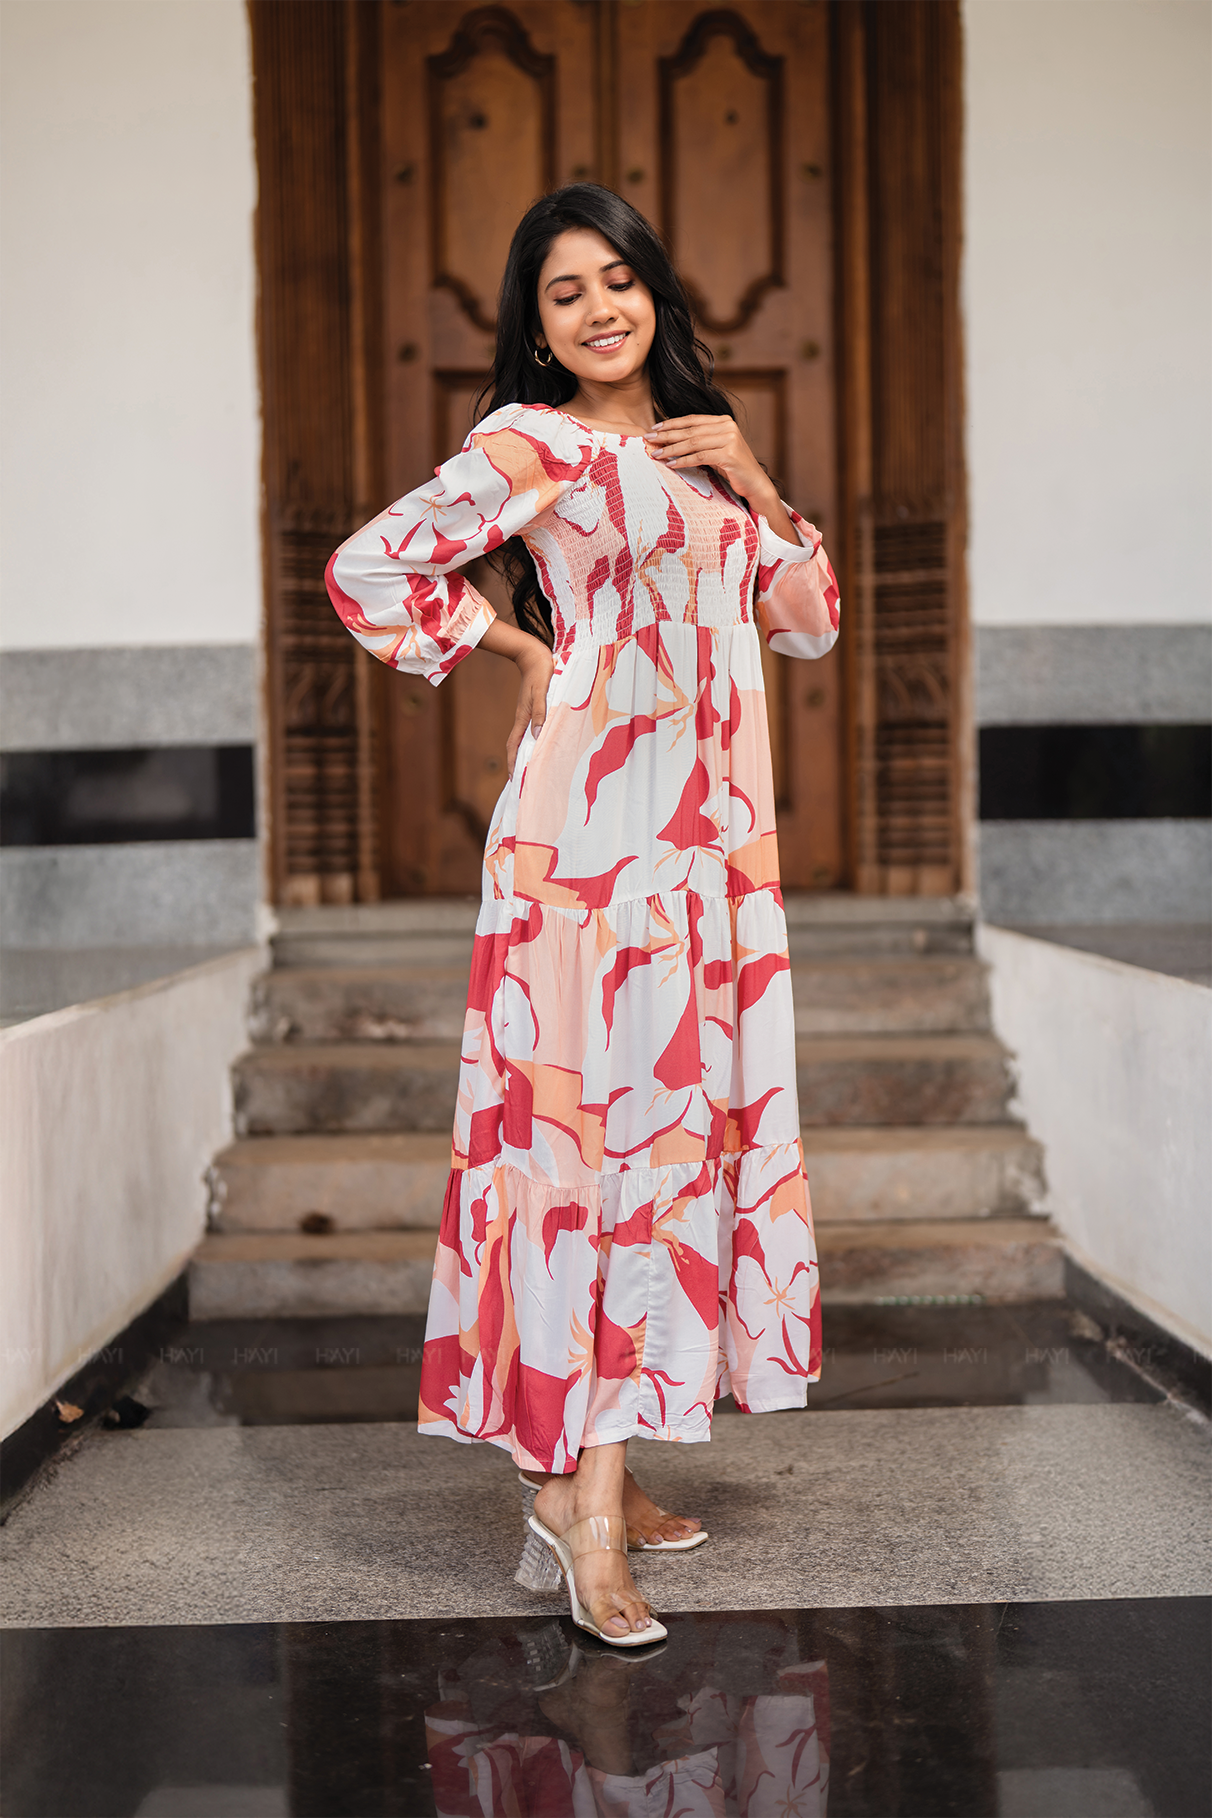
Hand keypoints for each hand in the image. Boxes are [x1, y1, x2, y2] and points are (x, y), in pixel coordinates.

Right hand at [479, 617, 554, 776]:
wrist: (534, 654)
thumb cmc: (541, 671)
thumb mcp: (542, 692)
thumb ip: (540, 713)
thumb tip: (536, 736)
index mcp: (523, 717)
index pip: (514, 745)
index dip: (513, 762)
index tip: (513, 779)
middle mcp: (524, 718)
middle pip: (517, 745)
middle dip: (516, 762)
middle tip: (520, 780)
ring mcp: (528, 713)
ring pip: (524, 738)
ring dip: (524, 753)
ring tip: (529, 767)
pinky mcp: (533, 707)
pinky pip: (531, 728)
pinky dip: (533, 740)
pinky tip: (539, 743)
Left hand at [643, 416, 798, 542]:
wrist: (755, 484)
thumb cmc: (733, 468)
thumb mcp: (716, 449)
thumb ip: (700, 441)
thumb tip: (671, 439)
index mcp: (724, 421)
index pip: (692, 420)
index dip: (672, 423)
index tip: (654, 428)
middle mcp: (728, 426)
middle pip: (690, 430)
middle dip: (667, 435)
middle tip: (648, 439)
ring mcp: (730, 440)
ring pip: (693, 443)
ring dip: (672, 449)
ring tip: (655, 454)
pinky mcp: (730, 455)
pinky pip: (700, 457)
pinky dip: (683, 461)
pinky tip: (671, 464)